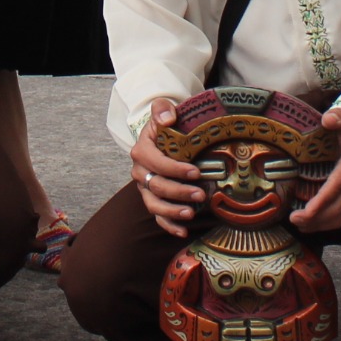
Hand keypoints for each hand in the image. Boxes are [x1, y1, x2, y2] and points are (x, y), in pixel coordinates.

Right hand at [128, 97, 205, 236]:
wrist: (163, 134)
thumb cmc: (167, 124)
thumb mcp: (163, 110)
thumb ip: (162, 109)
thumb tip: (168, 118)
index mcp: (142, 150)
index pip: (155, 162)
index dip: (174, 169)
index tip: (195, 172)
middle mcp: (140, 171)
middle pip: (156, 186)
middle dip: (178, 192)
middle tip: (200, 194)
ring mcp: (145, 187)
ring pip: (154, 204)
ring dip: (172, 211)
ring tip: (191, 213)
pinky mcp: (152, 198)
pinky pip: (157, 216)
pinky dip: (169, 225)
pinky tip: (183, 231)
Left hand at [288, 109, 340, 233]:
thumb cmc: (340, 128)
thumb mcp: (339, 118)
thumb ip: (336, 117)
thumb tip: (329, 120)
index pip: (337, 186)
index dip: (322, 201)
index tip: (305, 212)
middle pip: (338, 207)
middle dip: (317, 218)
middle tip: (294, 219)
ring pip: (339, 216)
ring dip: (319, 224)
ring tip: (297, 223)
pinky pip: (338, 217)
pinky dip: (323, 224)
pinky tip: (307, 224)